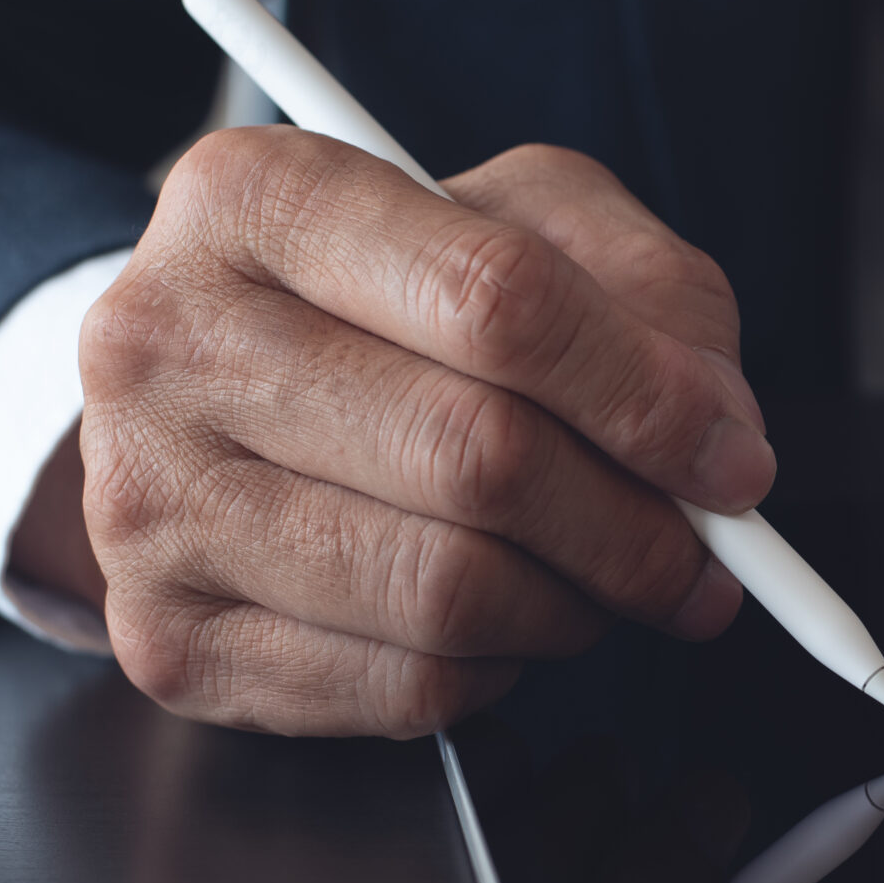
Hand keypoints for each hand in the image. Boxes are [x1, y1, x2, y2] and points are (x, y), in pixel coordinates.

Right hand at [55, 131, 771, 736]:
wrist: (198, 396)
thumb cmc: (384, 304)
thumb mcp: (519, 226)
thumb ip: (644, 290)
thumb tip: (720, 434)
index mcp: (254, 195)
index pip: (497, 300)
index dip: (649, 397)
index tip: (735, 461)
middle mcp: (167, 341)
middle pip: (478, 458)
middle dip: (634, 527)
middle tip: (699, 554)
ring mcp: (148, 501)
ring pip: (447, 592)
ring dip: (573, 606)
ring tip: (594, 577)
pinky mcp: (168, 641)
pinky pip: (401, 687)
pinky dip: (494, 670)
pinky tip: (495, 620)